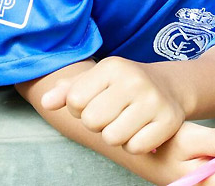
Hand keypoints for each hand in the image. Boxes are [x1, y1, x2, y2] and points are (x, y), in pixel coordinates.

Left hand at [41, 56, 185, 153]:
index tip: (95, 101)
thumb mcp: (95, 79)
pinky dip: (134, 144)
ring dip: (115, 136)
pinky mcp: (169, 121)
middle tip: (111, 114)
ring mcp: (154, 100)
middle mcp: (134, 80)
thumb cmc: (123, 85)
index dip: (80, 108)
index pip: (74, 101)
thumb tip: (45, 102)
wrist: (168, 86)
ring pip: (112, 138)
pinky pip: (135, 148)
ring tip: (125, 121)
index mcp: (112, 66)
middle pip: (92, 122)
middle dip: (97, 124)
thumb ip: (67, 90)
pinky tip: (140, 129)